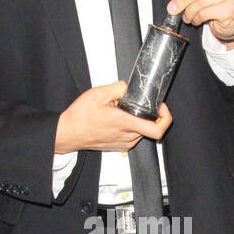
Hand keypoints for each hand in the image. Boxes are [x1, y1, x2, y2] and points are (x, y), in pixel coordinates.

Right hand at [55, 81, 171, 153]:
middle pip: (150, 126)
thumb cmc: (80, 117)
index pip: (158, 129)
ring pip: (142, 130)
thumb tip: (128, 87)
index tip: (161, 107)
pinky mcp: (120, 146)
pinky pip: (133, 135)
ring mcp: (125, 143)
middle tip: (137, 103)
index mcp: (124, 123)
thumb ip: (118, 87)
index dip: (165, 117)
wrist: (68, 133)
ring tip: (121, 111)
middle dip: (147, 113)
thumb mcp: (98, 93)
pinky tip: (116, 119)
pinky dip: (130, 126)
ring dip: (137, 119)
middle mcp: (128, 136)